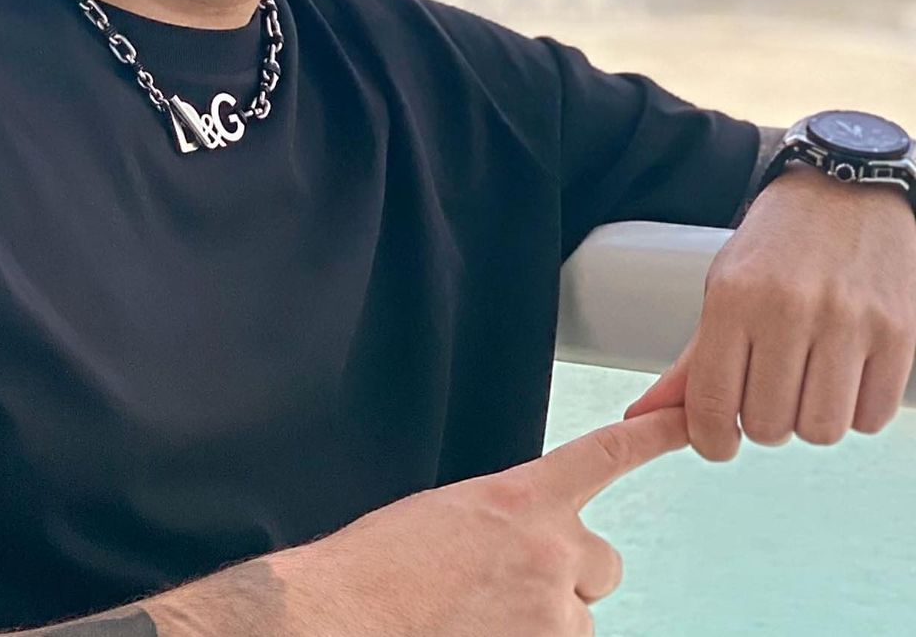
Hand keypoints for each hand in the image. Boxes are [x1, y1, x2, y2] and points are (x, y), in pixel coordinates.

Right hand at [266, 407, 688, 635]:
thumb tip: (515, 551)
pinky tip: (478, 630)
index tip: (690, 419)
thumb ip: (503, 524)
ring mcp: (554, 610)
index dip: (656, 435)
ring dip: (542, 623)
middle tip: (509, 592)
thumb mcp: (447, 518)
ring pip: (576, 621)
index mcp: (521, 498)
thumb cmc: (378, 570)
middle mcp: (552, 548)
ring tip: (475, 620)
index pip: (606, 453)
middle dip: (569, 578)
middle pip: (602, 565)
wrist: (344, 616)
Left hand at [622, 165, 915, 459]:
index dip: (711, 439)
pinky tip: (845, 374)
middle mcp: (789, 308)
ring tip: (808, 379)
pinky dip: (856, 410)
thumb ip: (692, 360)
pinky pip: (870, 418)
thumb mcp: (722, 286)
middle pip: (770, 427)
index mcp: (734, 296)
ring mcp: (848, 321)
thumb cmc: (777, 245)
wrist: (847, 189)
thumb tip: (643, 418)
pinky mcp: (898, 333)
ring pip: (822, 431)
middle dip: (764, 421)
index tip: (720, 439)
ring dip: (811, 418)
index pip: (713, 403)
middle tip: (770, 387)